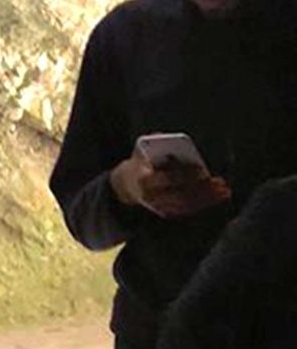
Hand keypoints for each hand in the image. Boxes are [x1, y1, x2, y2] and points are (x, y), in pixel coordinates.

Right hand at [110, 153, 230, 217]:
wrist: (124, 186)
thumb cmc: (139, 164)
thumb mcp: (140, 151)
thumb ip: (151, 143)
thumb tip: (163, 136)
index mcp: (144, 178)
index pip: (167, 177)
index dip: (185, 174)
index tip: (202, 169)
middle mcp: (151, 195)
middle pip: (181, 193)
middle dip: (202, 188)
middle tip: (219, 182)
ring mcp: (159, 206)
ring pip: (187, 204)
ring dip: (207, 198)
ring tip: (224, 191)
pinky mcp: (166, 212)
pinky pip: (187, 210)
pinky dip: (202, 204)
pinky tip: (215, 198)